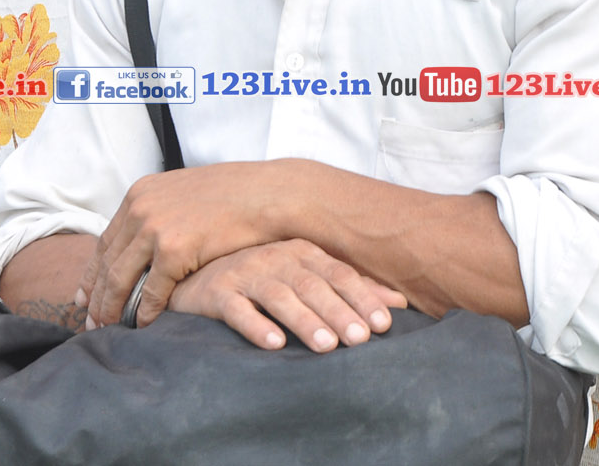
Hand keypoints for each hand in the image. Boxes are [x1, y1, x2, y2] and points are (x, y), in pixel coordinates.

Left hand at [78, 162, 293, 330]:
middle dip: (95, 297)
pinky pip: (151, 291)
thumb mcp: (185, 194)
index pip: (106, 240)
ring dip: (112, 309)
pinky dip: (145, 313)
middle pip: (107, 262)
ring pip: (120, 280)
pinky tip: (144, 326)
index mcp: (141, 193)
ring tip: (109, 331)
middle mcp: (140, 207)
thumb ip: (160, 212)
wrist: (267, 194)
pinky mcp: (172, 249)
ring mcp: (154, 228)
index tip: (84, 296)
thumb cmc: (236, 196)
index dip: (93, 272)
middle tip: (90, 323)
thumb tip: (146, 238)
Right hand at [164, 238, 407, 351]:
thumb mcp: (307, 278)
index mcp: (302, 252)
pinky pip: (237, 310)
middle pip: (312, 285)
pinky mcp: (216, 293)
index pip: (339, 274)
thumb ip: (350, 289)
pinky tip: (274, 344)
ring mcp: (245, 273)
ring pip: (279, 296)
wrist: (198, 278)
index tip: (384, 324)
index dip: (362, 297)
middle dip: (339, 312)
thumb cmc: (262, 280)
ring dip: (304, 321)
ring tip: (326, 346)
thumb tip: (399, 304)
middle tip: (360, 339)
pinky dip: (256, 326)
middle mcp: (275, 258)